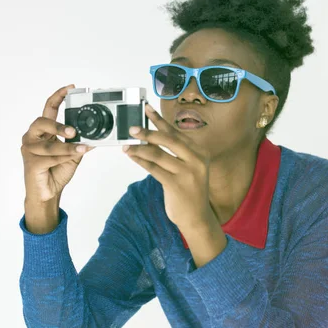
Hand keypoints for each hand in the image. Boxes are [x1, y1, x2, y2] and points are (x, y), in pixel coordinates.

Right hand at [21, 84, 94, 202]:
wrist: (48, 192)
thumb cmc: (57, 171)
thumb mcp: (72, 153)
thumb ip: (78, 142)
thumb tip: (95, 135)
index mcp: (43, 131)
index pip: (49, 108)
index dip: (59, 96)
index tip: (71, 88)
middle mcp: (32, 137)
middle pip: (41, 122)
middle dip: (58, 125)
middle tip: (73, 131)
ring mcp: (29, 150)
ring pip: (49, 145)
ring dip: (68, 148)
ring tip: (82, 148)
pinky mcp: (31, 163)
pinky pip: (50, 158)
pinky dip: (64, 158)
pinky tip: (73, 157)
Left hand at [122, 103, 214, 230]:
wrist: (197, 217)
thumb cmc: (189, 191)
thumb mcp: (187, 168)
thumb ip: (173, 153)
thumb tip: (151, 136)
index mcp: (200, 152)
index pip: (176, 133)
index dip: (160, 120)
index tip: (147, 109)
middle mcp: (197, 160)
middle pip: (169, 140)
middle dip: (148, 132)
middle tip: (132, 128)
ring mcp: (188, 173)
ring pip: (158, 155)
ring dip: (139, 148)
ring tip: (126, 145)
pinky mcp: (177, 185)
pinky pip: (154, 169)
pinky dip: (141, 161)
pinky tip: (132, 157)